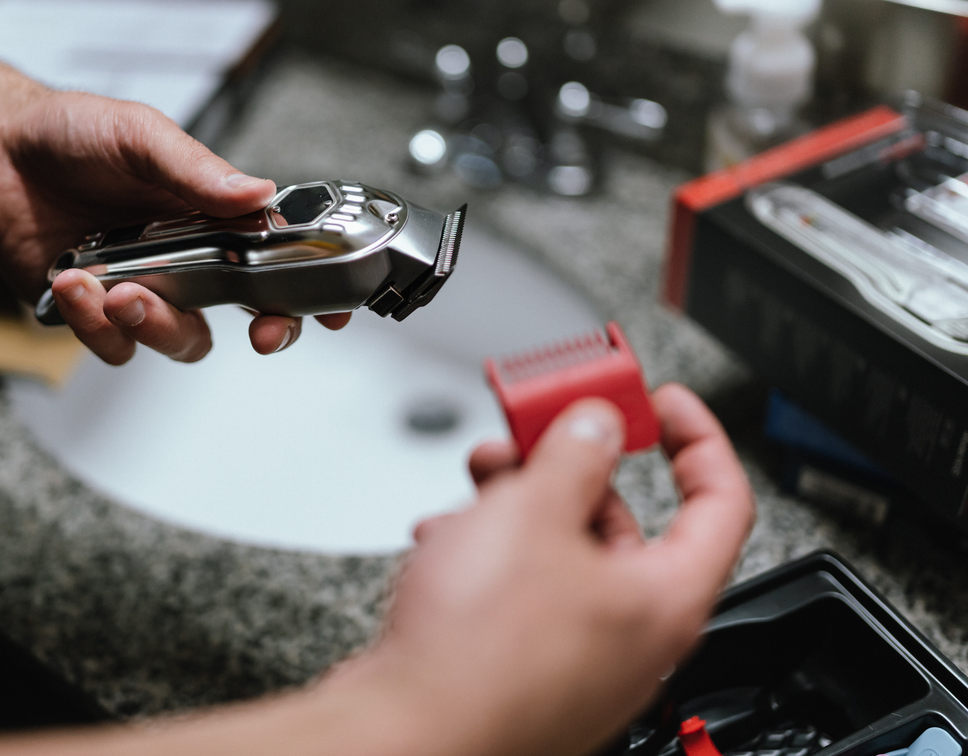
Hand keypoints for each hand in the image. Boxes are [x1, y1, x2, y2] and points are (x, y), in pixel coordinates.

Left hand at [0, 90, 350, 362]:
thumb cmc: (73, 134)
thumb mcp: (142, 136)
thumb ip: (198, 172)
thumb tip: (259, 195)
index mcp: (215, 218)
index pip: (281, 259)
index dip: (313, 290)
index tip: (335, 309)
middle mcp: (190, 261)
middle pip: (250, 314)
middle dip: (268, 329)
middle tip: (261, 331)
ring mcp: (146, 290)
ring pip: (183, 340)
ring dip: (158, 323)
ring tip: (118, 288)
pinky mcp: (97, 314)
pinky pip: (114, 344)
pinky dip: (95, 321)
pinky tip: (72, 280)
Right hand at [326, 384, 754, 755]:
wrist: (406, 733)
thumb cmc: (478, 652)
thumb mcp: (533, 513)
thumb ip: (576, 454)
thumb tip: (598, 426)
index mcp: (663, 600)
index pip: (720, 503)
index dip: (698, 439)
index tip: (664, 404)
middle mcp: (631, 637)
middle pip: (624, 525)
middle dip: (574, 468)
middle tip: (539, 432)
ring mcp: (578, 659)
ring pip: (564, 557)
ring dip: (521, 505)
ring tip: (481, 479)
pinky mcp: (525, 671)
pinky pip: (524, 594)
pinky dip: (492, 554)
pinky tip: (451, 540)